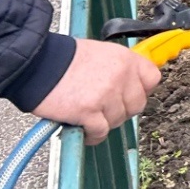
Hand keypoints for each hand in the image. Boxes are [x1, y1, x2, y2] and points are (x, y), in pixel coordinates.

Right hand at [32, 38, 160, 144]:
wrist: (37, 64)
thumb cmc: (63, 58)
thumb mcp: (100, 53)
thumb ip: (118, 68)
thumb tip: (128, 85)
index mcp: (126, 59)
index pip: (152, 79)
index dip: (142, 90)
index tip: (130, 96)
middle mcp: (121, 76)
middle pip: (137, 104)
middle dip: (122, 110)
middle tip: (105, 110)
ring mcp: (106, 95)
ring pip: (118, 120)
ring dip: (104, 122)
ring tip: (89, 118)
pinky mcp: (89, 112)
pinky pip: (100, 132)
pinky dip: (93, 136)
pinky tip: (84, 131)